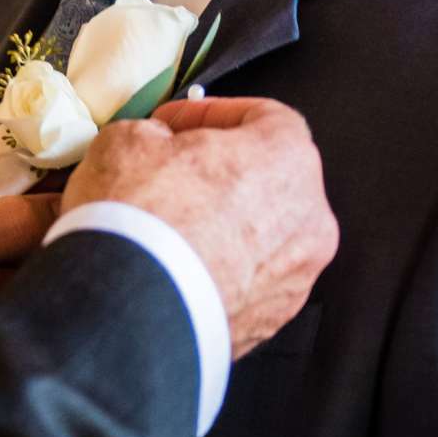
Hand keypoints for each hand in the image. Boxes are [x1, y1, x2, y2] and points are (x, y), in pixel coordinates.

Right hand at [62, 97, 336, 357]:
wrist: (132, 310)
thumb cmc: (142, 219)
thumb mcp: (129, 139)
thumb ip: (156, 134)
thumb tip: (155, 146)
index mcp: (289, 158)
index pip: (266, 118)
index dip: (214, 115)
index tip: (177, 125)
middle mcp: (308, 219)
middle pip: (268, 181)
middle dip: (220, 175)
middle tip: (171, 173)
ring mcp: (295, 276)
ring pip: (261, 237)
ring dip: (222, 227)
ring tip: (167, 228)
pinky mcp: (271, 321)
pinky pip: (248, 282)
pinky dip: (219, 272)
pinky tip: (174, 267)